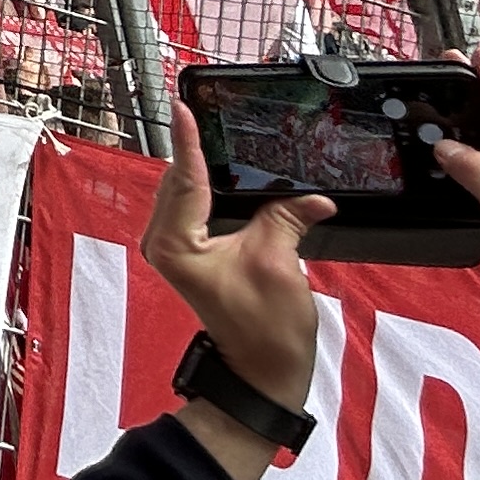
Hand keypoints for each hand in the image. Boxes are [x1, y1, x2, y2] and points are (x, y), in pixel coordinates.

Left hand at [142, 94, 327, 421]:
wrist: (262, 373)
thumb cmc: (266, 331)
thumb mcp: (279, 263)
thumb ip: (286, 218)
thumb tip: (313, 197)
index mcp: (176, 244)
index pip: (185, 178)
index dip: (189, 140)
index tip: (182, 106)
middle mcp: (166, 242)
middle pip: (182, 180)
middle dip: (197, 148)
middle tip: (208, 109)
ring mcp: (175, 248)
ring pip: (186, 191)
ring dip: (202, 166)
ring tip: (215, 130)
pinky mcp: (190, 253)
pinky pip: (195, 207)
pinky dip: (209, 187)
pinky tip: (225, 172)